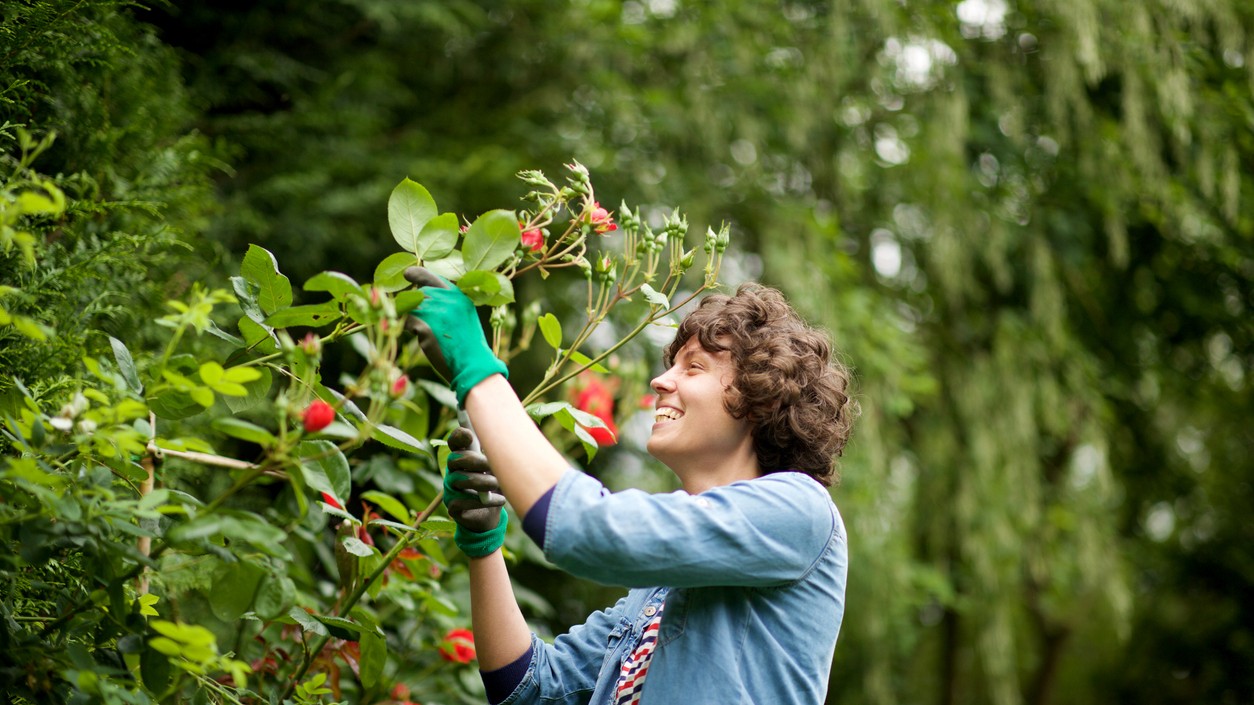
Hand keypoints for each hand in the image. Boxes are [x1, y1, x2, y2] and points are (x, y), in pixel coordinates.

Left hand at [405, 267, 506, 405]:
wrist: (473, 363)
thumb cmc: (467, 344)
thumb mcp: (463, 315)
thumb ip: (447, 302)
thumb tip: (422, 293)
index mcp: (457, 294)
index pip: (431, 277)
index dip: (417, 274)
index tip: (407, 274)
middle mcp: (446, 298)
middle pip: (418, 294)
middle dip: (414, 306)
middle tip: (423, 323)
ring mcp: (435, 311)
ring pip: (410, 307)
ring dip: (412, 319)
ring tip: (425, 333)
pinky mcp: (425, 325)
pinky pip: (406, 322)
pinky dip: (410, 330)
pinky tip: (425, 339)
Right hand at [443, 425, 507, 556]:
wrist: (492, 516)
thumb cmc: (496, 485)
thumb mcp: (498, 468)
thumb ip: (497, 455)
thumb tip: (505, 440)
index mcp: (462, 457)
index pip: (454, 441)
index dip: (459, 436)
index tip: (470, 435)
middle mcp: (452, 471)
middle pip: (455, 459)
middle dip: (474, 460)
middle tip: (491, 464)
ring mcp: (450, 489)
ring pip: (459, 480)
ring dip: (482, 481)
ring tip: (496, 484)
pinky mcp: (452, 507)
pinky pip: (462, 501)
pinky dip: (484, 500)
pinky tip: (500, 500)